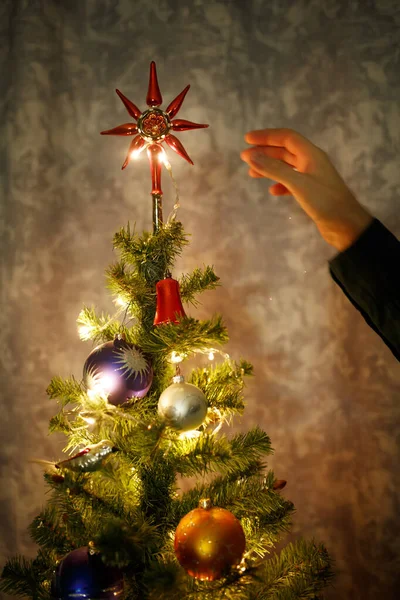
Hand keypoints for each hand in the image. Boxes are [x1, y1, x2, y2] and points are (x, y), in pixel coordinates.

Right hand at [240, 128, 372, 250]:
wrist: (345, 225)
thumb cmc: (324, 201)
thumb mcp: (297, 183)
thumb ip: (274, 169)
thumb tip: (250, 156)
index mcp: (311, 154)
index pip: (286, 137)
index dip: (266, 136)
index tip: (247, 140)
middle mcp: (312, 162)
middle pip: (285, 151)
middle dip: (265, 152)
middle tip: (245, 157)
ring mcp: (312, 177)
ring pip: (287, 167)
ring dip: (269, 168)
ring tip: (252, 173)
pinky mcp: (311, 192)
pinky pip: (291, 182)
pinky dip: (280, 183)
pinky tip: (272, 190)